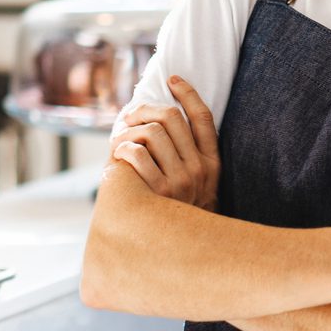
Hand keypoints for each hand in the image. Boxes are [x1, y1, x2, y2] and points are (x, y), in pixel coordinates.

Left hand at [111, 76, 220, 210]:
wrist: (180, 251)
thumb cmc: (180, 212)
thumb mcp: (199, 185)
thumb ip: (189, 157)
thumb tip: (164, 122)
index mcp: (212, 163)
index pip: (203, 118)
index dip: (188, 93)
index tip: (173, 79)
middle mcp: (200, 169)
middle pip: (172, 118)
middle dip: (146, 109)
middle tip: (130, 113)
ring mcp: (180, 181)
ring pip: (153, 132)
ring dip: (130, 129)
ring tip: (120, 136)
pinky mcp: (158, 192)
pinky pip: (136, 154)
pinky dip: (123, 148)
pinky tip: (118, 154)